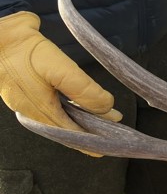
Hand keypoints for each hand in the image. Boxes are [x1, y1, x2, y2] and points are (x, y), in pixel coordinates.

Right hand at [0, 12, 121, 138]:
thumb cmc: (24, 53)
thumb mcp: (60, 70)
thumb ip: (84, 91)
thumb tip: (106, 107)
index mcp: (41, 112)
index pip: (72, 134)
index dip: (93, 138)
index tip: (113, 141)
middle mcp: (34, 111)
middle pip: (67, 127)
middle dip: (91, 128)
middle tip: (115, 128)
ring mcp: (29, 100)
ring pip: (60, 117)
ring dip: (82, 117)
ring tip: (105, 116)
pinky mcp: (28, 88)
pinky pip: (52, 106)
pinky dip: (70, 108)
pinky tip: (81, 104)